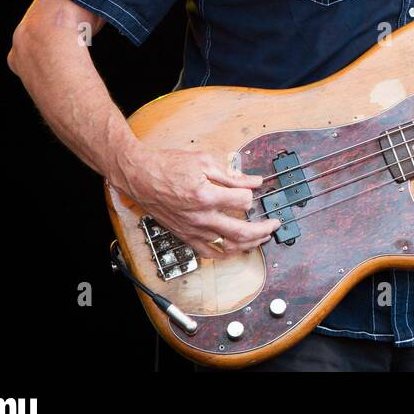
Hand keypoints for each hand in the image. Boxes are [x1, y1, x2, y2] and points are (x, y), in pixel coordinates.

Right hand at [114, 145, 280, 257]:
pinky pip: (208, 252)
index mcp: (206, 196)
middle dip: (263, 230)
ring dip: (248, 245)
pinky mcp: (185, 235)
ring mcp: (192, 230)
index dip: (252, 194)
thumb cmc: (168, 166)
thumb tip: (254, 181)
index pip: (243, 202)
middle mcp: (200, 217)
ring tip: (261, 238)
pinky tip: (235, 246)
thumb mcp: (203, 162)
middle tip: (274, 224)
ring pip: (226, 247)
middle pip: (240, 232)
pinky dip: (225, 252)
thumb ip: (231, 175)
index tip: (255, 189)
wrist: (139, 176)